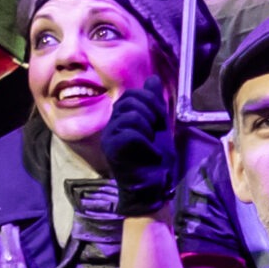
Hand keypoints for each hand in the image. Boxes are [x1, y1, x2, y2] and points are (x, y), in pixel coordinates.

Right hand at [100, 83, 178, 216]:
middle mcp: (111, 125)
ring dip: (149, 130)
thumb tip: (152, 78)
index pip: (133, 94)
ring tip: (150, 146)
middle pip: (130, 99)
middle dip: (151, 113)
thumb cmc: (156, 161)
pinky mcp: (111, 149)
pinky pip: (131, 132)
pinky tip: (147, 155)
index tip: (158, 124)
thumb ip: (154, 102)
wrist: (154, 188)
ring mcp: (109, 137)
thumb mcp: (159, 125)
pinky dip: (146, 143)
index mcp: (121, 118)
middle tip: (155, 135)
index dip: (152, 103)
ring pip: (131, 115)